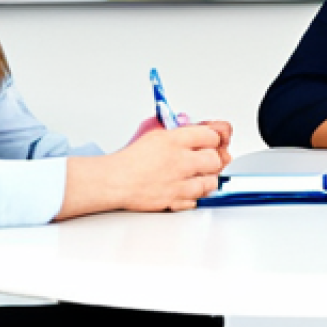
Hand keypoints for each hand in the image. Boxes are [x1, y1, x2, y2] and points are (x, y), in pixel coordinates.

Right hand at [58, 125, 227, 218]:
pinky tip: (184, 189)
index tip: (209, 143)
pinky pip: (196, 200)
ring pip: (211, 182)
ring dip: (205, 179)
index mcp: (175, 140)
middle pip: (215, 160)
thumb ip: (177, 130)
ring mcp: (179, 183)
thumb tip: (193, 126)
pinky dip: (193, 196)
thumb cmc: (128, 159)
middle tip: (203, 161)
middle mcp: (180, 161)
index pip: (212, 136)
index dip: (212, 140)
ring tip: (194, 176)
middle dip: (211, 160)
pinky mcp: (174, 200)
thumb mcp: (154, 133)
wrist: (112, 181)